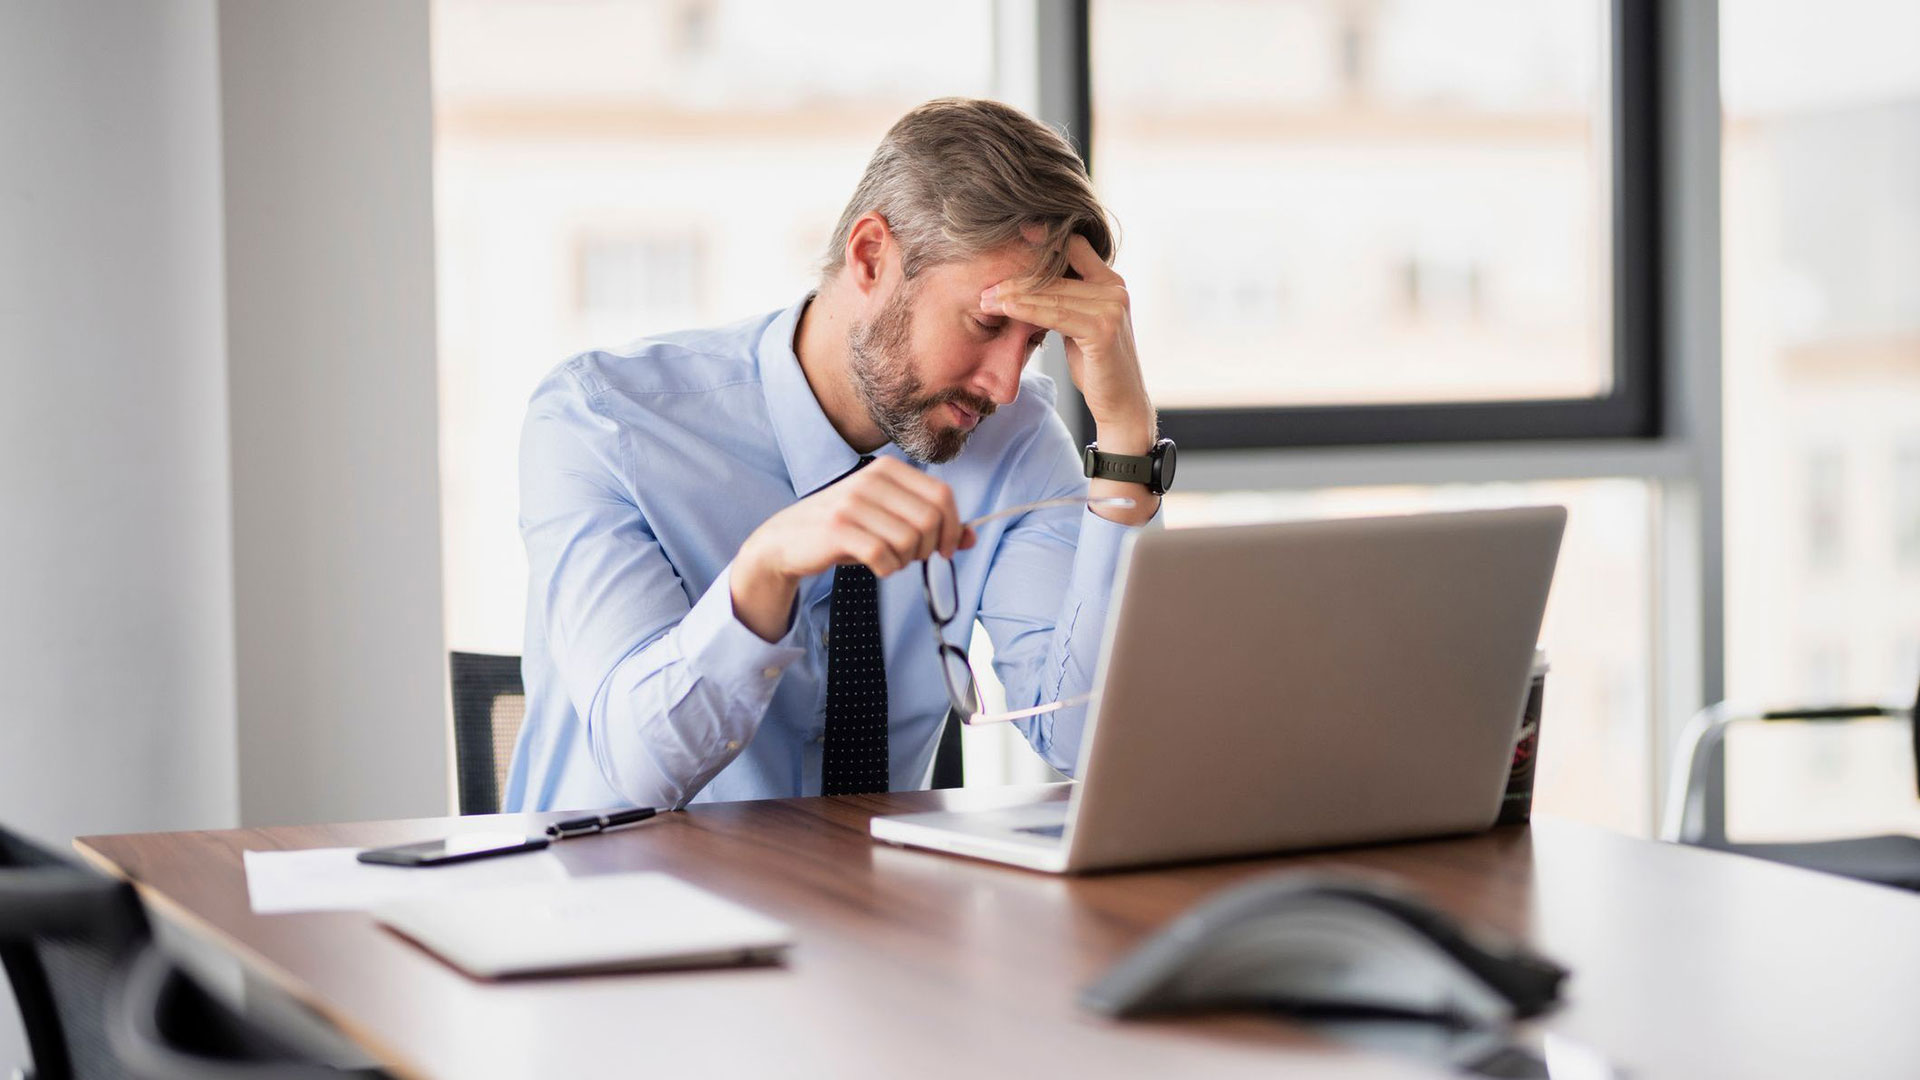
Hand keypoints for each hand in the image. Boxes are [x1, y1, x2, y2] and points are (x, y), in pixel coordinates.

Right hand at [731, 458, 975, 640]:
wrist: (786, 540)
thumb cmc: (845, 529)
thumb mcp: (888, 518)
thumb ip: (931, 524)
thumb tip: (971, 537)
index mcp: (888, 470)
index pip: (943, 495)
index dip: (954, 527)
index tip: (947, 549)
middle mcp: (871, 480)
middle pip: (930, 519)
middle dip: (931, 548)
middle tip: (915, 558)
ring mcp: (852, 503)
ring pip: (909, 540)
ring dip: (907, 560)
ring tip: (890, 559)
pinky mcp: (838, 530)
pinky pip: (884, 556)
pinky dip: (888, 569)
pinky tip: (877, 566)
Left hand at [979, 234, 1154, 451]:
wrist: (1121, 403)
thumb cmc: (1097, 366)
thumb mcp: (1081, 325)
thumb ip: (1068, 301)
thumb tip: (1034, 285)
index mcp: (1112, 283)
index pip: (1075, 247)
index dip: (1045, 238)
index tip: (1014, 234)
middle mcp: (1116, 289)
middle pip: (1057, 272)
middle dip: (1018, 278)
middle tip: (987, 285)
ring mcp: (1112, 309)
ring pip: (1052, 294)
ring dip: (1015, 296)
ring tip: (988, 299)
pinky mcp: (1103, 330)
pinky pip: (1055, 315)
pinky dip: (1027, 311)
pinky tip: (1006, 309)